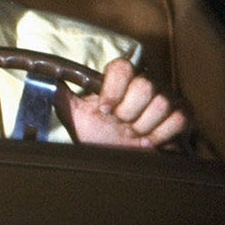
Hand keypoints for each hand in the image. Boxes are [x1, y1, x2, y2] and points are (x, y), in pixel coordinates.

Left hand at [55, 58, 188, 148]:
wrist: (120, 157)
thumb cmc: (98, 132)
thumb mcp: (76, 114)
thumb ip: (61, 95)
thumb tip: (41, 77)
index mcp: (120, 78)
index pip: (122, 67)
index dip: (113, 90)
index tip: (103, 109)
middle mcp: (145, 82)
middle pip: (144, 86)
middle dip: (128, 112)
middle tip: (119, 124)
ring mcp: (167, 97)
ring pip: (161, 103)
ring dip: (143, 126)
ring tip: (132, 132)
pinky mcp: (183, 114)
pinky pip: (179, 119)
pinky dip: (161, 134)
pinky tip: (149, 140)